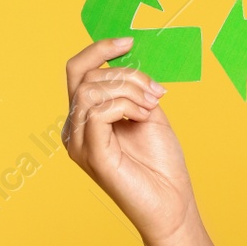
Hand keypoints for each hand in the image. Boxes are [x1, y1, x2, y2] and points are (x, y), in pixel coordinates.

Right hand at [64, 37, 196, 244]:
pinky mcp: (91, 155)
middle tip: (156, 92)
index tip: (129, 41)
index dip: (100, 49)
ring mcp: (79, 144)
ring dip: (129, 90)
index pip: (78, 70)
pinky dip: (125, 106)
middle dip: (126, 74)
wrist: (172, 204)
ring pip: (90, 91)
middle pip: (85, 76)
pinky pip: (97, 113)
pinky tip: (143, 116)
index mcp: (85, 118)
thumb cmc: (161, 164)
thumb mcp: (148, 113)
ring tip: (153, 106)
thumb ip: (132, 88)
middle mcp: (74, 130)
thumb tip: (128, 60)